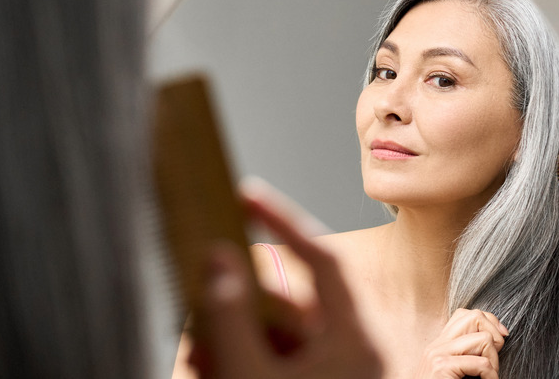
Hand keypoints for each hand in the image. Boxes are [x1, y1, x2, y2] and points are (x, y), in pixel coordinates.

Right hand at [190, 178, 381, 378]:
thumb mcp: (248, 374)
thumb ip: (230, 317)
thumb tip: (218, 260)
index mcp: (357, 341)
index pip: (324, 258)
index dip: (284, 222)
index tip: (249, 197)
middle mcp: (358, 351)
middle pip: (296, 300)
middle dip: (242, 301)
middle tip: (201, 296)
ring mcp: (345, 369)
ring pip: (286, 332)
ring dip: (239, 334)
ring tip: (200, 353)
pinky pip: (287, 357)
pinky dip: (252, 355)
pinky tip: (214, 366)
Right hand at [415, 308, 508, 378]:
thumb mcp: (454, 369)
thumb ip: (466, 353)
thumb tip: (497, 337)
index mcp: (440, 344)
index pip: (467, 315)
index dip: (489, 323)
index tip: (500, 340)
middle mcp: (437, 345)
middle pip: (475, 317)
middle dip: (493, 335)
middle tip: (492, 359)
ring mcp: (438, 354)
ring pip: (484, 339)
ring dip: (493, 360)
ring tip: (487, 376)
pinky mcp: (442, 367)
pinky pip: (481, 364)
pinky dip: (492, 377)